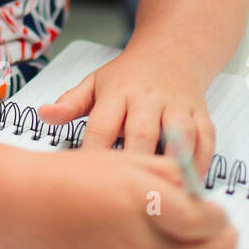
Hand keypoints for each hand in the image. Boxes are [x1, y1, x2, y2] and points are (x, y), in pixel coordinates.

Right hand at [25, 149, 236, 248]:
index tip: (217, 209)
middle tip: (225, 232)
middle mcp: (142, 241)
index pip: (205, 223)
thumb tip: (200, 195)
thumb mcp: (127, 160)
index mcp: (145, 202)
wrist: (28, 208)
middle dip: (225, 246)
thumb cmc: (71, 178)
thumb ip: (170, 175)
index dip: (219, 217)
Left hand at [37, 50, 215, 179]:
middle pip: (141, 132)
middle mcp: (148, 99)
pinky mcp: (200, 113)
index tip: (88, 181)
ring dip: (174, 164)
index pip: (102, 126)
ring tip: (167, 195)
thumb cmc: (129, 75)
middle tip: (129, 197)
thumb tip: (42, 115)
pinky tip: (193, 186)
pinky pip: (205, 138)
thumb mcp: (95, 83)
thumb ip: (71, 103)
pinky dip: (201, 162)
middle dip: (135, 162)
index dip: (94, 153)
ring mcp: (177, 106)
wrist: (172, 51)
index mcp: (117, 93)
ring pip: (178, 135)